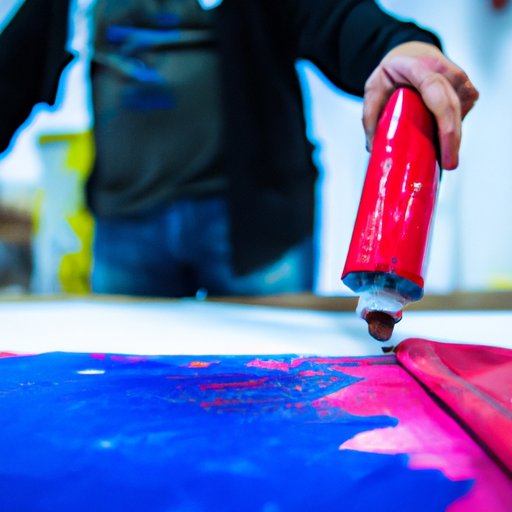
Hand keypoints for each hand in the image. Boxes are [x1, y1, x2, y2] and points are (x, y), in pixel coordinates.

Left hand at [363, 41, 478, 169]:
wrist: (411, 53)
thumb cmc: (391, 73)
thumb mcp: (373, 89)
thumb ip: (371, 116)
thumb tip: (374, 149)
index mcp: (419, 68)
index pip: (438, 96)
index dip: (445, 126)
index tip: (445, 150)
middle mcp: (445, 71)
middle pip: (453, 109)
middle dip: (453, 141)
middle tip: (448, 166)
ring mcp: (459, 79)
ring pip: (459, 114)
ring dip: (452, 137)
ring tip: (441, 156)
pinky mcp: (466, 89)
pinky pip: (461, 114)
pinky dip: (452, 130)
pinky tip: (442, 142)